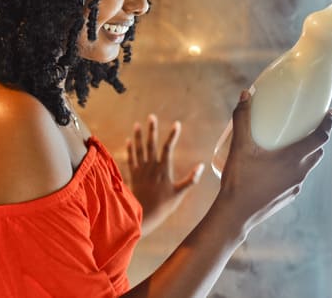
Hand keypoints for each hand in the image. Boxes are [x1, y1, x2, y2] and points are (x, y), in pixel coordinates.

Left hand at [127, 114, 204, 234]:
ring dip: (138, 136)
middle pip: (151, 145)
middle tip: (151, 116)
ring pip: (139, 149)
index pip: (168, 148)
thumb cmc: (164, 206)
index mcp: (163, 170)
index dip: (172, 135)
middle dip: (152, 129)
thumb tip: (202, 166)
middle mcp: (151, 167)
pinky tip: (129, 140)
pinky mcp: (133, 175)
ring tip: (137, 124)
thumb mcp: (180, 193)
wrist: (144, 215)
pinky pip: (130, 159)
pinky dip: (130, 149)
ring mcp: (141, 170)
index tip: (177, 124)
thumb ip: (191, 180)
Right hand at [218, 90, 331, 235]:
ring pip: (308, 165)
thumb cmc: (239, 179)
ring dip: (306, 153)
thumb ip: (242, 119)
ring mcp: (295, 187)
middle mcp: (299, 173)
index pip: (321, 137)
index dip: (329, 123)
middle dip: (317, 137)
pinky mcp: (288, 196)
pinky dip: (294, 168)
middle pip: (317, 151)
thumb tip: (246, 94)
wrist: (235, 214)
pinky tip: (277, 166)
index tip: (331, 112)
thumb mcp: (239, 146)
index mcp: (293, 158)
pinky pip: (297, 178)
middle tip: (308, 125)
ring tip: (292, 144)